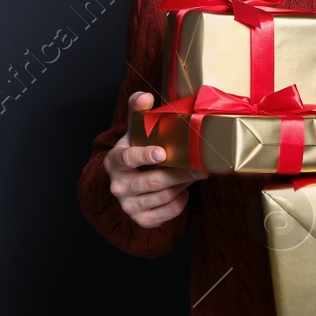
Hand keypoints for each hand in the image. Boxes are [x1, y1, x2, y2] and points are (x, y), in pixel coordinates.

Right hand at [103, 92, 207, 227]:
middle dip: (180, 174)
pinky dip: (180, 201)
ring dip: (183, 185)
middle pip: (153, 181)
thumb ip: (138, 110)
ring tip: (193, 175)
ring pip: (164, 197)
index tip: (162, 153)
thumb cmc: (136, 150)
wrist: (129, 181)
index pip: (128, 159)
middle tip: (200, 168)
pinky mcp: (141, 220)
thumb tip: (145, 96)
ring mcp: (128, 205)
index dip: (144, 156)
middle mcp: (118, 186)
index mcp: (114, 161)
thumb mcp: (135, 130)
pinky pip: (168, 212)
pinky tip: (182, 190)